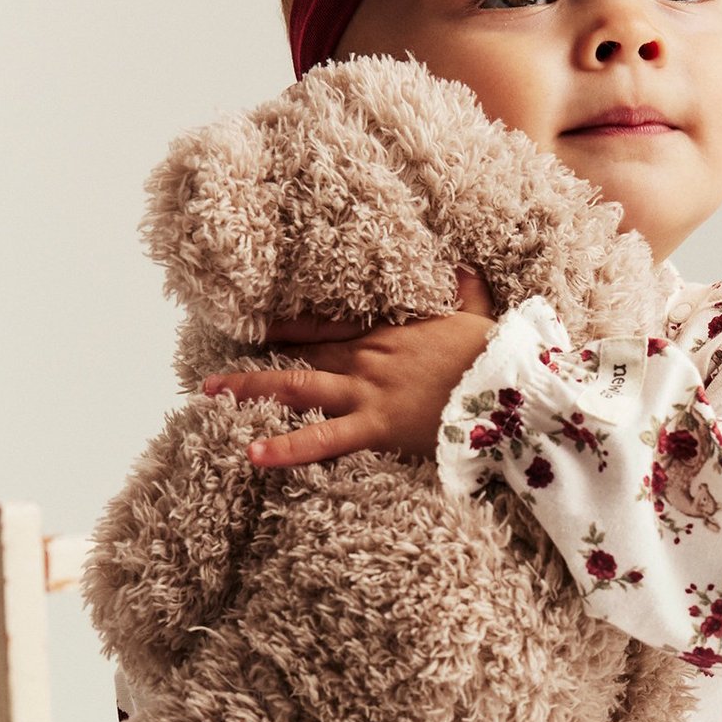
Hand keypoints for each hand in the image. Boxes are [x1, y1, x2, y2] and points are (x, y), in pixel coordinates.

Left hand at [202, 268, 496, 465]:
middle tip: (212, 374)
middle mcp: (366, 356)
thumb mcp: (478, 315)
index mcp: (387, 331)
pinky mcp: (376, 424)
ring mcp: (367, 390)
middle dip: (255, 362)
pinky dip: (286, 447)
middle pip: (299, 356)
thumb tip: (462, 268)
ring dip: (251, 389)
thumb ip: (465, 292)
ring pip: (295, 386)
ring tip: (211, 395)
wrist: (510, 382)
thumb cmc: (497, 354)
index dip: (287, 327)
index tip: (255, 327)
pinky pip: (323, 437)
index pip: (325, 325)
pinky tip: (252, 453)